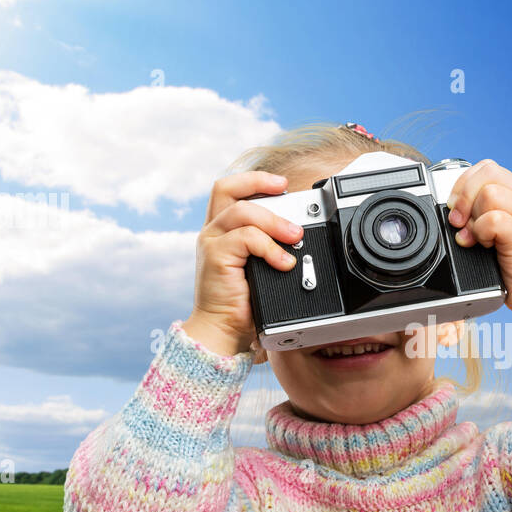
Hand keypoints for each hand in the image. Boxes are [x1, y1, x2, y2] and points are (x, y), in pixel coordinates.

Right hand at [182, 170, 304, 355]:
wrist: (224, 332)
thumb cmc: (244, 304)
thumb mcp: (261, 268)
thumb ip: (271, 247)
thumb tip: (299, 235)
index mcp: (222, 231)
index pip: (230, 189)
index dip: (255, 179)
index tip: (282, 184)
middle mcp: (213, 232)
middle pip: (227, 188)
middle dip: (261, 184)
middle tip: (289, 194)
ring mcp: (212, 243)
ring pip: (242, 211)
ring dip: (274, 221)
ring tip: (295, 236)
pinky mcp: (216, 256)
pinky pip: (246, 238)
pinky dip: (270, 247)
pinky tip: (283, 262)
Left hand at [444, 159, 511, 329]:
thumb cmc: (511, 263)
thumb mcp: (491, 230)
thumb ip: (476, 212)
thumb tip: (449, 207)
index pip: (486, 167)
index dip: (463, 183)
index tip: (454, 207)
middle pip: (487, 173)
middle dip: (464, 196)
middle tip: (458, 222)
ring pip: (489, 194)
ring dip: (474, 218)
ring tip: (477, 238)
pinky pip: (494, 219)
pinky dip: (481, 233)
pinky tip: (486, 246)